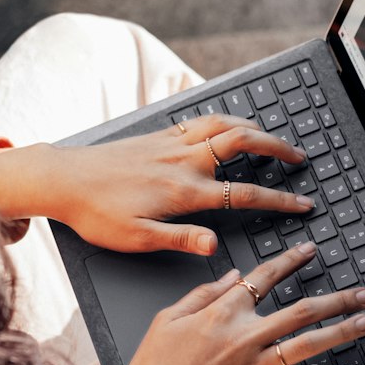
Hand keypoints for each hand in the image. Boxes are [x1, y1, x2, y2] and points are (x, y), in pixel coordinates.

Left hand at [0, 115, 311, 254]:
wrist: (61, 179)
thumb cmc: (95, 213)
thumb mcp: (137, 239)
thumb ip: (180, 239)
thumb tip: (216, 245)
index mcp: (183, 191)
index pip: (244, 194)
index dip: (280, 200)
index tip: (303, 204)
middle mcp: (183, 160)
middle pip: (243, 143)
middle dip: (277, 148)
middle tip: (300, 157)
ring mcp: (171, 143)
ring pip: (225, 124)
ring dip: (255, 128)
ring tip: (273, 137)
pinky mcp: (158, 135)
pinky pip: (201, 119)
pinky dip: (225, 119)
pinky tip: (231, 125)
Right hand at [104, 242, 364, 364]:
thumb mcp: (167, 321)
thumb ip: (202, 294)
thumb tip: (230, 275)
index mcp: (221, 315)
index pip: (264, 278)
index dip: (291, 261)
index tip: (310, 251)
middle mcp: (244, 338)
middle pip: (302, 311)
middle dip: (338, 299)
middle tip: (362, 294)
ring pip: (309, 346)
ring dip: (342, 332)